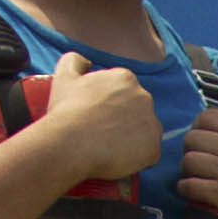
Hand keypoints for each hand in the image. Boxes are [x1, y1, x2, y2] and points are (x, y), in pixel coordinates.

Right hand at [30, 53, 165, 187]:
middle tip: (102, 132)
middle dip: (123, 121)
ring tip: (109, 145)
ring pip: (145, 132)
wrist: (69, 143)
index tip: (98, 116)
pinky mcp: (154, 148)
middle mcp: (144, 97)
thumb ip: (74, 60)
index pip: (124, 93)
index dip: (110, 106)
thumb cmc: (65, 110)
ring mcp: (152, 123)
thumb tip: (87, 63)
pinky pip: (149, 154)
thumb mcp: (63, 76)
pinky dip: (137, 158)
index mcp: (125, 78)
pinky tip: (117, 157)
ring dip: (133, 138)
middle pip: (137, 111)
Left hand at [175, 108, 217, 218]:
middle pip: (192, 138)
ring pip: (188, 161)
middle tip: (199, 163)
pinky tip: (194, 192)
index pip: (206, 117)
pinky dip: (186, 189)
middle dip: (191, 151)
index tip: (203, 142)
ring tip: (197, 178)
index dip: (198, 129)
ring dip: (188, 171)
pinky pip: (190, 185)